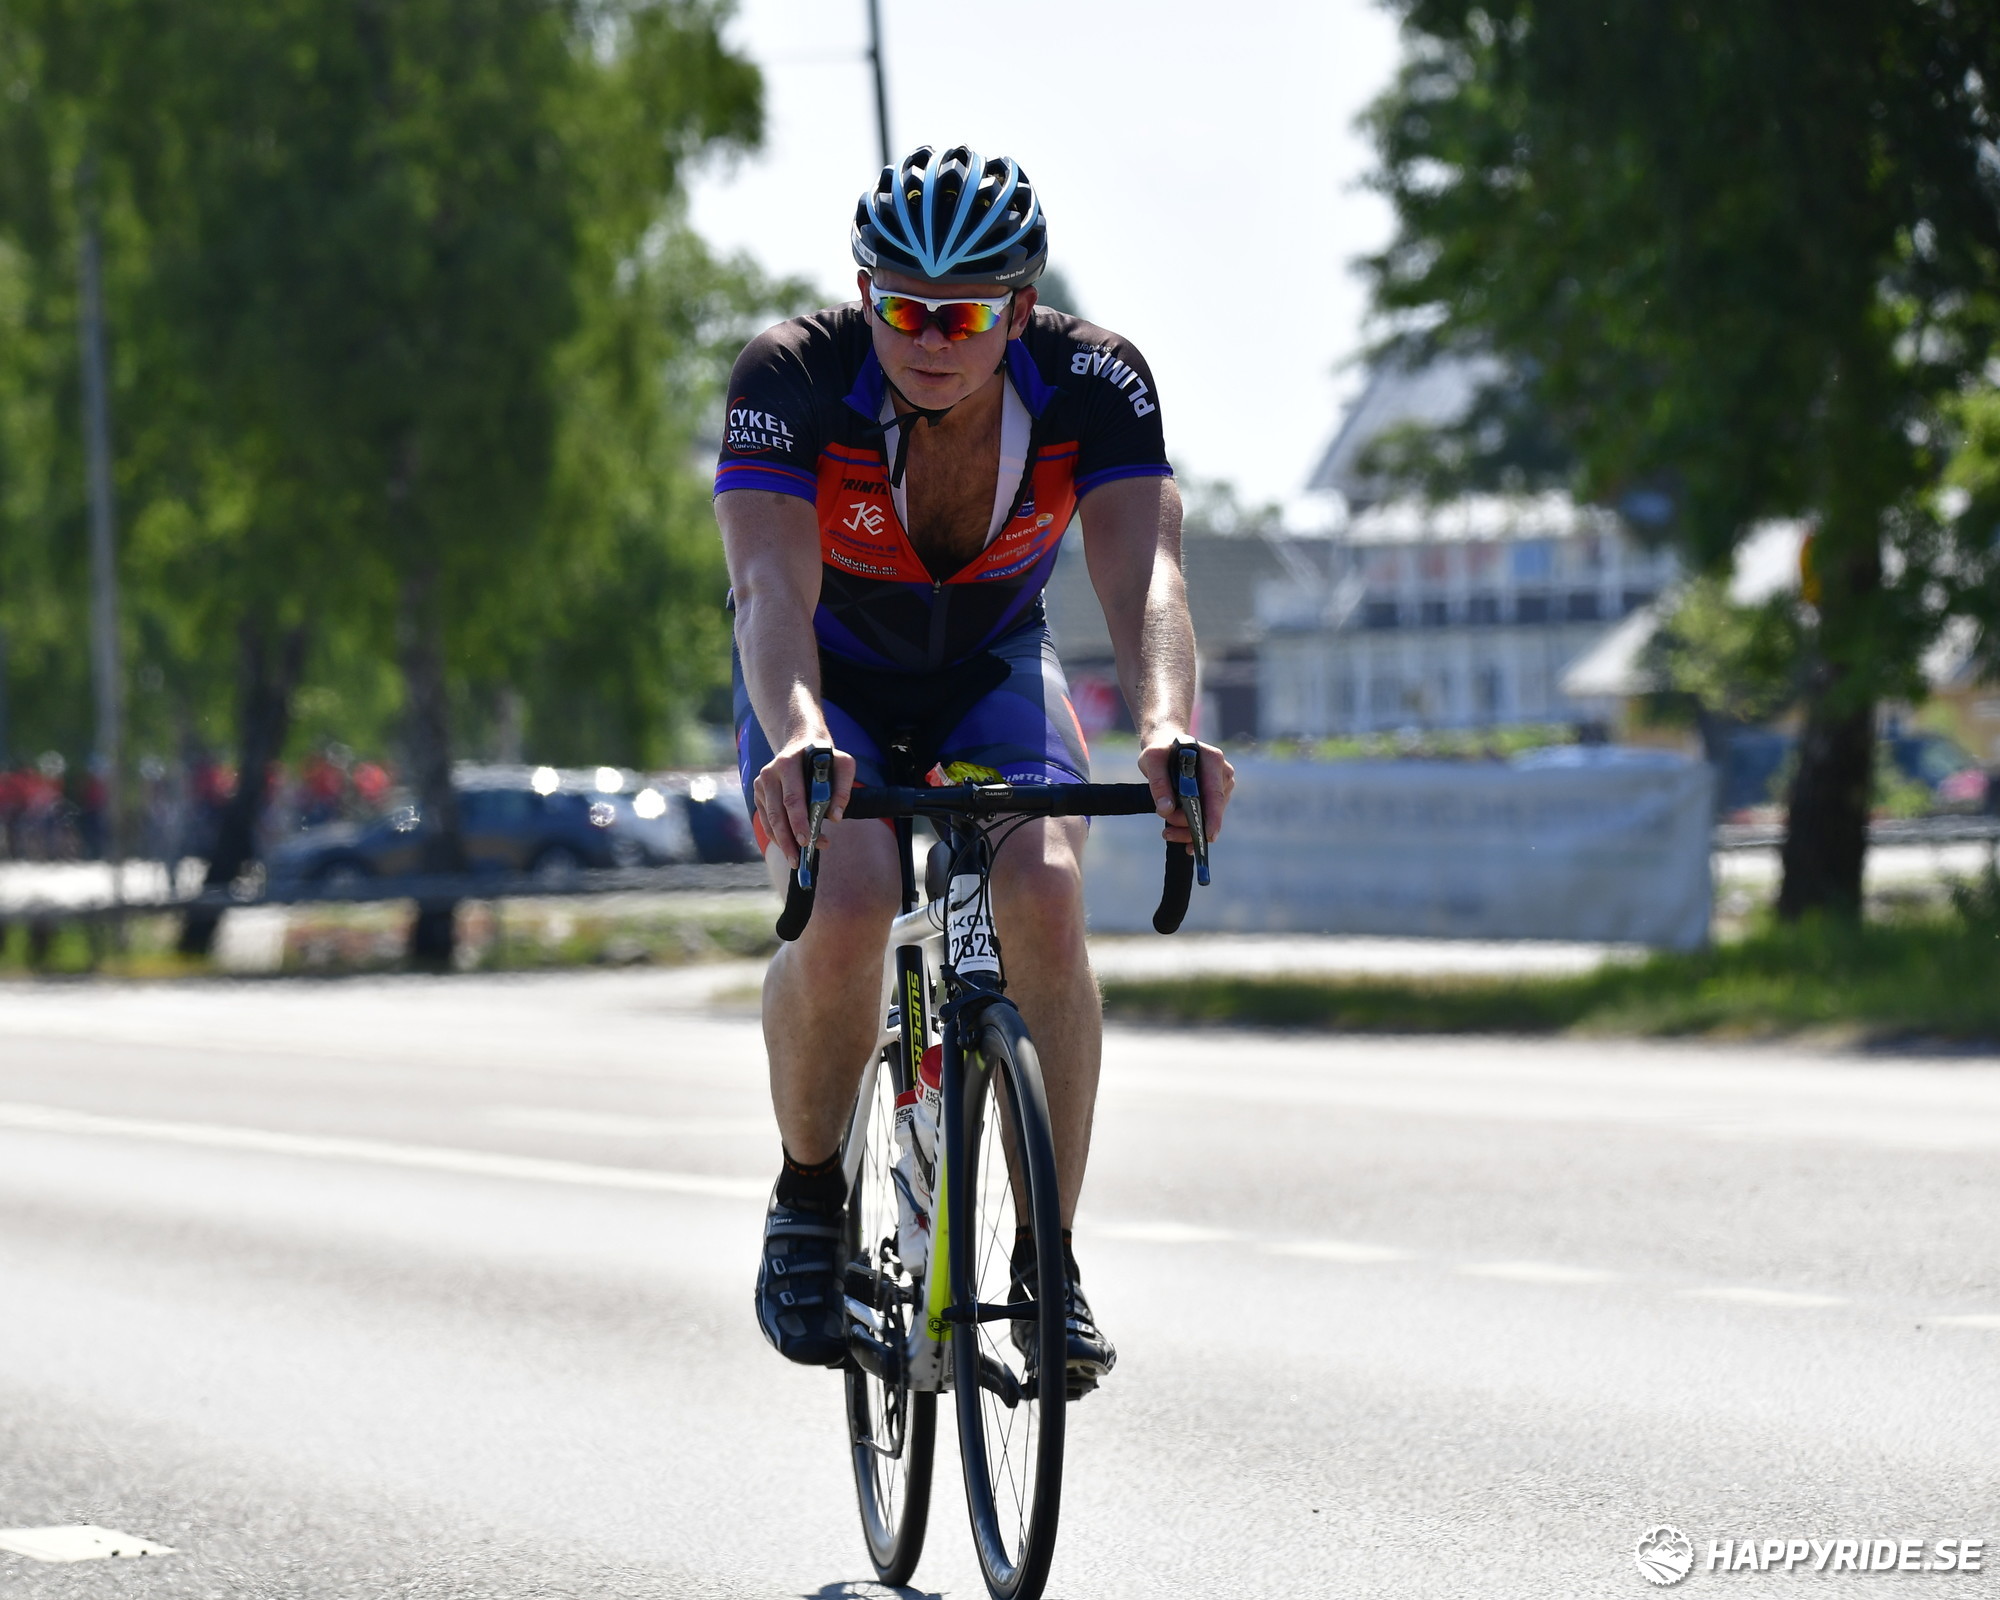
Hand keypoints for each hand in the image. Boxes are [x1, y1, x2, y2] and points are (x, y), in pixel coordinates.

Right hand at [752, 740, 855, 868]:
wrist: (800, 744)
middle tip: (798, 860)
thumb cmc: (825, 758)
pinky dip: (777, 836)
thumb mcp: (843, 764)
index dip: (798, 821)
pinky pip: (766, 820)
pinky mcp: (759, 794)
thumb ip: (843, 789)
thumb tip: (836, 818)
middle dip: (787, 840)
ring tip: (796, 859)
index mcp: (788, 764)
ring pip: (770, 820)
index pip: (792, 798)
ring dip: (783, 842)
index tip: (806, 841)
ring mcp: (761, 785)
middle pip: (777, 814)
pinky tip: (789, 847)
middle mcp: (770, 774)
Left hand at [1136, 737, 1233, 848]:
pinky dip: (1193, 828)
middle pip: (1212, 809)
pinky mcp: (1217, 796)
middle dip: (1190, 824)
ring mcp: (1222, 786)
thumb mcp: (1152, 761)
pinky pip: (1208, 817)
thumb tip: (1165, 810)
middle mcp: (1223, 773)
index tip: (1208, 836)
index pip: (1214, 793)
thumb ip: (1158, 783)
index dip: (1212, 817)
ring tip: (1168, 831)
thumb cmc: (1161, 751)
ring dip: (1188, 828)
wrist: (1168, 748)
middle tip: (1167, 831)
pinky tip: (1181, 839)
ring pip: (1210, 816)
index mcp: (1212, 760)